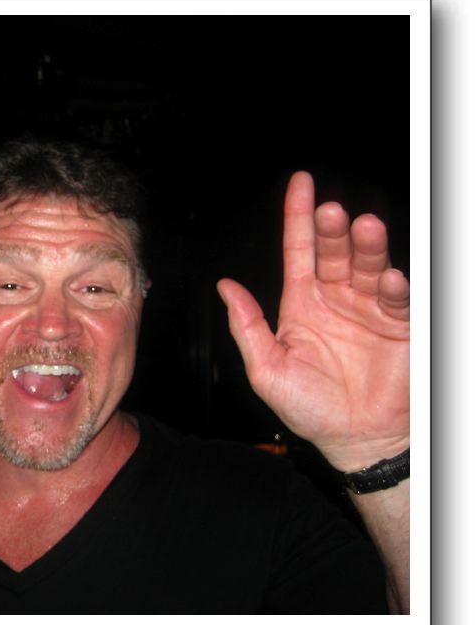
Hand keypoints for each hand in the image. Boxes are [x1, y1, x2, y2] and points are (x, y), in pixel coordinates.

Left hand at [217, 171, 409, 471]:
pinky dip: (394, 286)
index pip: (299, 250)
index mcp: (301, 304)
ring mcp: (369, 309)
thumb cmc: (309, 408)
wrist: (354, 441)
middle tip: (332, 211)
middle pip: (333, 252)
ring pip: (367, 266)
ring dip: (367, 246)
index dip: (299, 217)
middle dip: (333, 229)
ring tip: (363, 228)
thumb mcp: (266, 369)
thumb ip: (247, 326)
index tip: (302, 183)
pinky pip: (397, 299)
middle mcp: (336, 299)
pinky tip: (389, 278)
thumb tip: (225, 286)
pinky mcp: (400, 326)